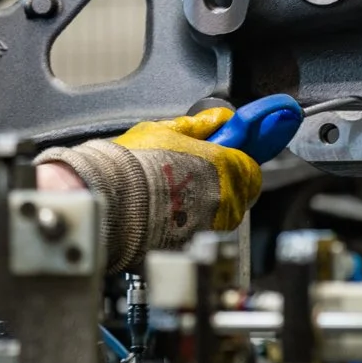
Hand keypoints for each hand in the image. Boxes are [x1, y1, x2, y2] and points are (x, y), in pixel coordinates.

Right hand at [35, 106, 262, 272]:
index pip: (251, 166)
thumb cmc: (133, 164)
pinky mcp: (194, 242)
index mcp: (225, 166)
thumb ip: (196, 126)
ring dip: (206, 204)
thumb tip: (216, 120)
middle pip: (239, 192)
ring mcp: (211, 224)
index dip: (236, 160)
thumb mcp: (163, 130)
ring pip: (220, 214)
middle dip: (221, 182)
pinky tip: (168, 212)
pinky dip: (190, 223)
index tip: (225, 155)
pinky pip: (201, 231)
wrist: (110, 198)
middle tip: (192, 172)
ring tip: (174, 193)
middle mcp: (225, 198)